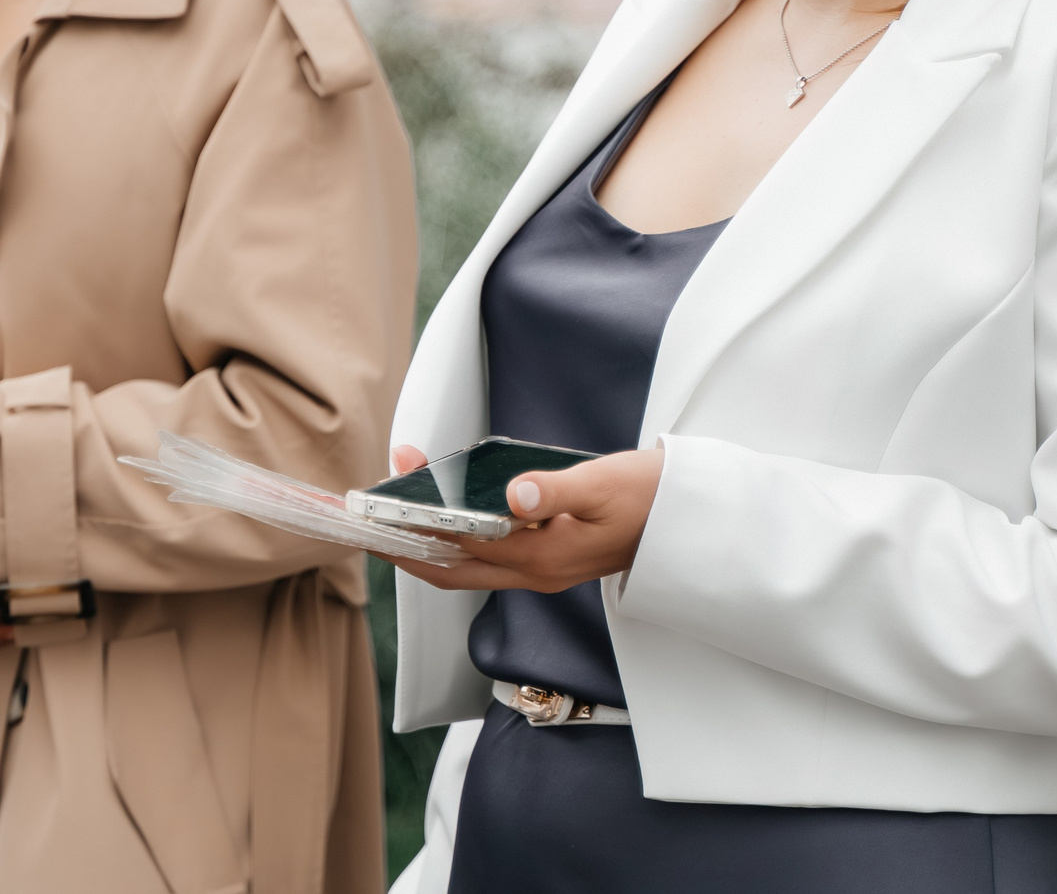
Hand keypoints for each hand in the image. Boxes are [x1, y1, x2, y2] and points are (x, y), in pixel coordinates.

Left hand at [385, 444, 665, 594]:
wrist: (686, 521)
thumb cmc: (649, 496)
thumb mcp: (606, 483)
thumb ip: (558, 489)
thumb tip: (514, 494)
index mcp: (544, 556)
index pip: (463, 543)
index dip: (420, 523)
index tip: (386, 499)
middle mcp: (536, 572)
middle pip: (452, 570)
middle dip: (406, 547)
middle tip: (369, 519)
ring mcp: (541, 571)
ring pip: (466, 568)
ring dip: (427, 544)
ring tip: (396, 511)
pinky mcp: (547, 561)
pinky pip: (487, 560)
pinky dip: (457, 541)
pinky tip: (447, 516)